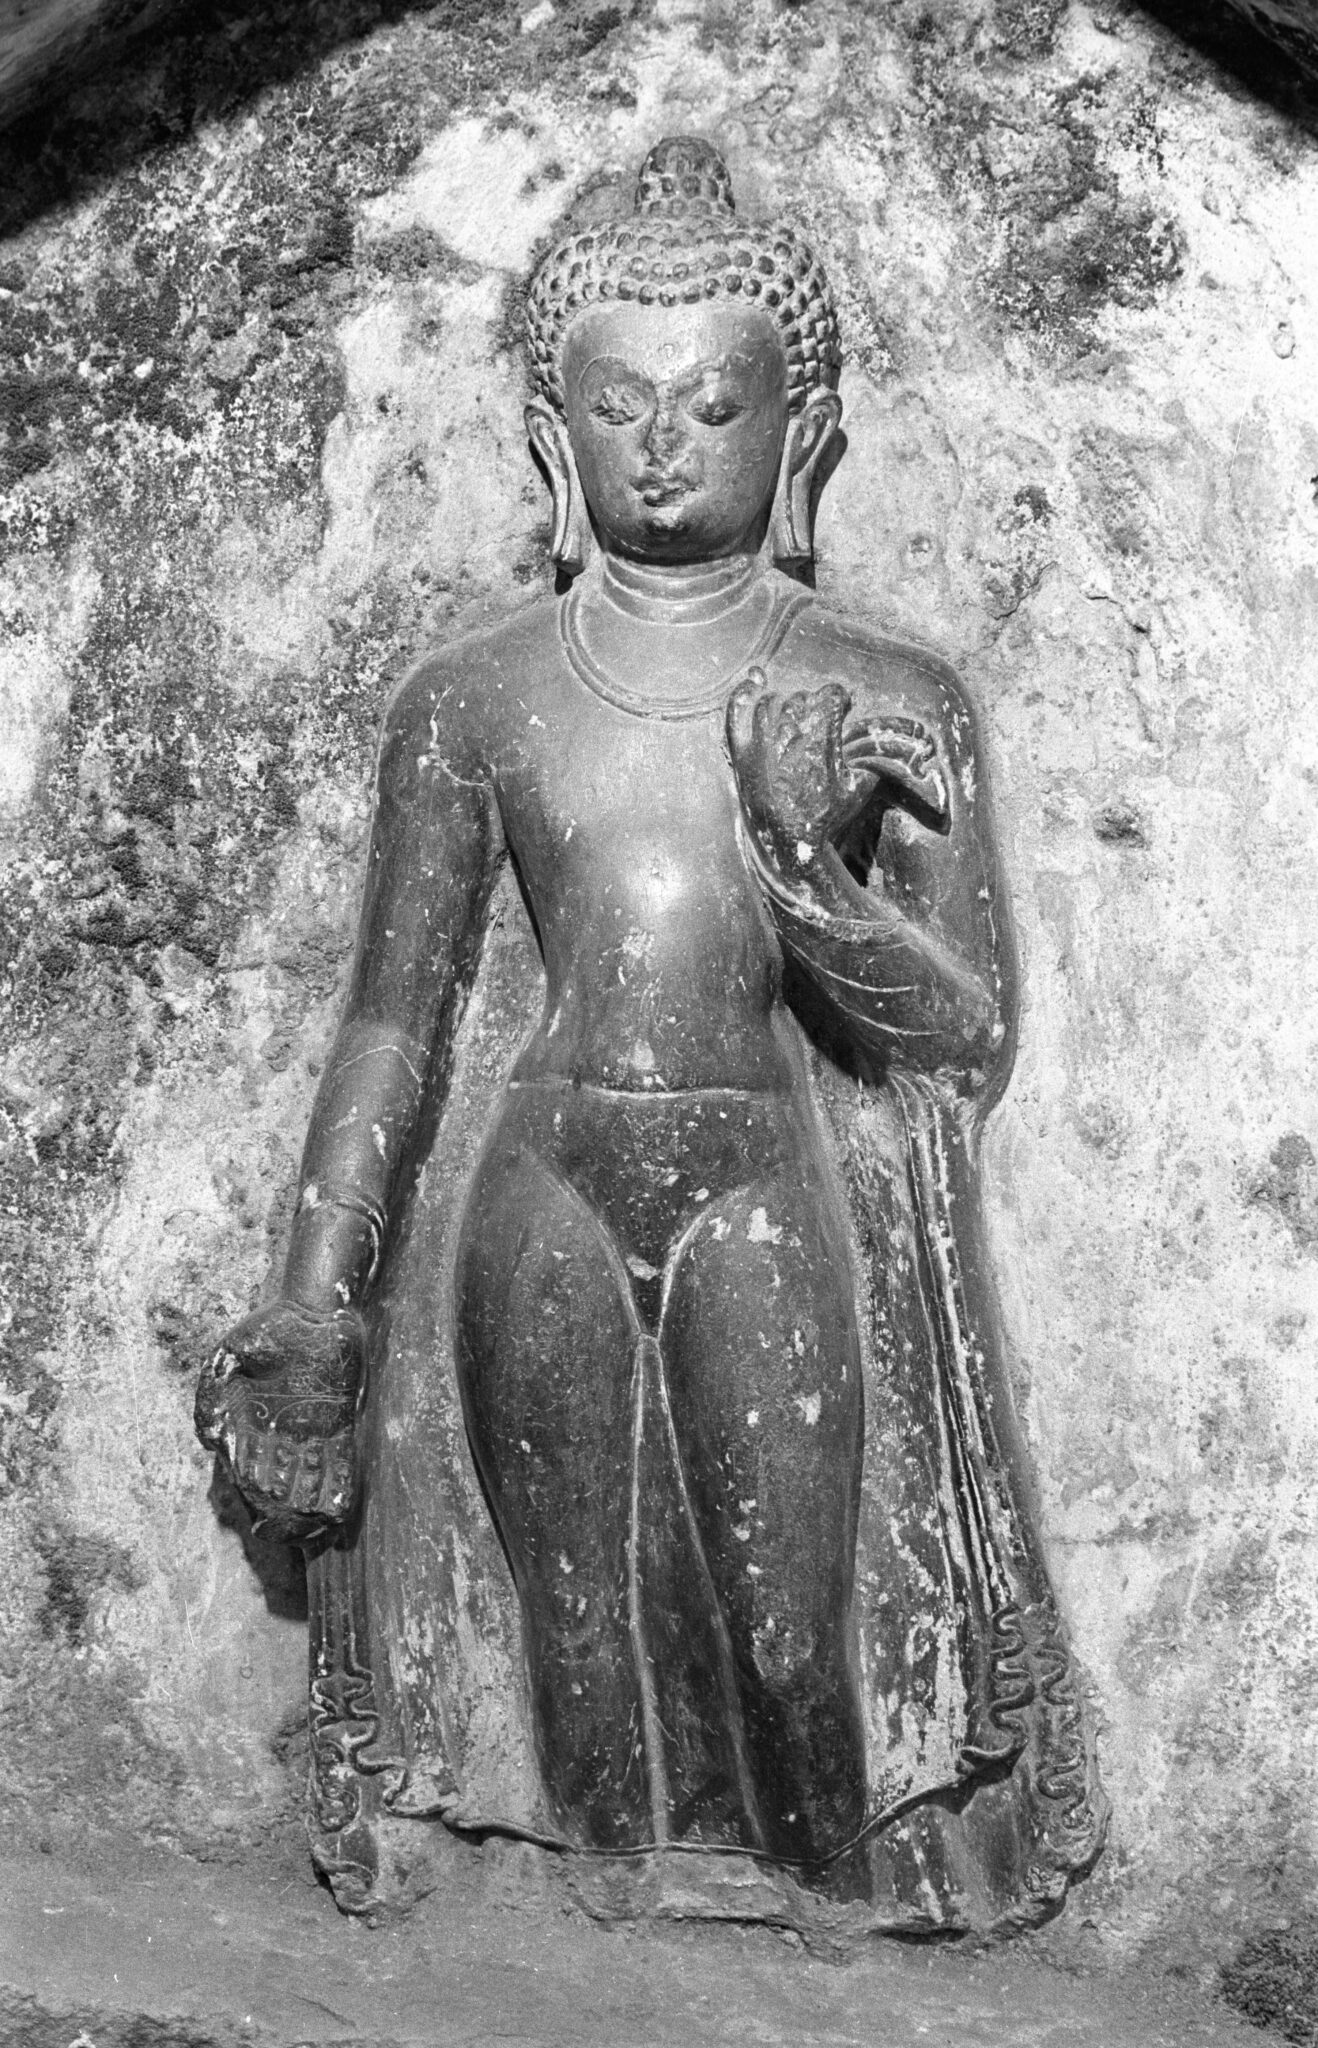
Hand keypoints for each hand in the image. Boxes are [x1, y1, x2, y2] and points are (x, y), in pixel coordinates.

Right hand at [195, 1300, 366, 1543]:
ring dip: (311, 1500)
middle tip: (287, 1525)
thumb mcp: (229, 1357)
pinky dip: (339, 1482)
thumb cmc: (266, 1331)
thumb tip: (210, 1443)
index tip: (258, 1509)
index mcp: (249, 1425)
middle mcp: (279, 1435)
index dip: (253, 1493)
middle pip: (278, 1481)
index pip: (248, 1470)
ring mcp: (310, 1431)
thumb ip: (212, 1396)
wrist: (311, 1311)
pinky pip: (340, 1458)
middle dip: (282, 1506)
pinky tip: (340, 1503)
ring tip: (312, 1521)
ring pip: (309, 1476)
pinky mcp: (339, 1422)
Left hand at [726, 671, 948, 874]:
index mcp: (821, 736)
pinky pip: (737, 712)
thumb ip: (870, 760)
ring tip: (795, 717)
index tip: (843, 706)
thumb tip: (891, 746)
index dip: (840, 699)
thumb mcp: (860, 786)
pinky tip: (753, 682)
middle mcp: (790, 734)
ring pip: (773, 702)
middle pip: (803, 698)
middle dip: (815, 705)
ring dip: (787, 704)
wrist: (791, 841)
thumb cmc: (827, 815)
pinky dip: (744, 694)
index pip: (831, 695)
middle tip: (819, 720)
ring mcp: (762, 742)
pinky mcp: (742, 752)